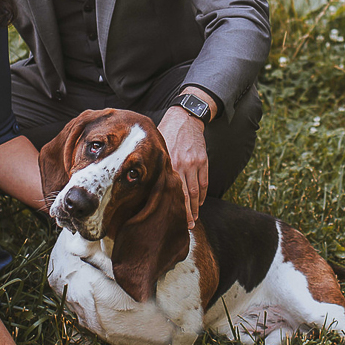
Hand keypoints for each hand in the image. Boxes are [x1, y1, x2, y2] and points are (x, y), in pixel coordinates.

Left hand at [155, 106, 208, 228]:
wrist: (185, 118)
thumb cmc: (166, 132)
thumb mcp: (157, 147)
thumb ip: (153, 164)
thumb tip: (141, 182)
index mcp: (168, 163)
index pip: (171, 191)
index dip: (172, 206)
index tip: (170, 219)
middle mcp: (181, 165)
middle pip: (185, 195)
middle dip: (186, 213)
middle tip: (185, 226)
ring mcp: (194, 164)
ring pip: (196, 191)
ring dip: (195, 208)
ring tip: (193, 219)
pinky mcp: (203, 161)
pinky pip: (204, 182)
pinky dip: (203, 195)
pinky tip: (199, 203)